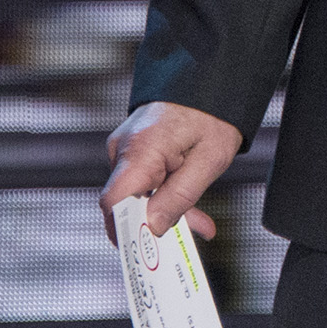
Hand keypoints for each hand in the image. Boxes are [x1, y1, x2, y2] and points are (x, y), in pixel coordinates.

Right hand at [98, 100, 242, 243]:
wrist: (211, 76)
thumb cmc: (213, 112)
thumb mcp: (210, 159)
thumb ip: (180, 195)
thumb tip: (153, 228)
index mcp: (140, 150)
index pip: (113, 202)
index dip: (124, 231)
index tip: (145, 251)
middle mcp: (124, 149)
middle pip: (127, 202)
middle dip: (157, 224)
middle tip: (194, 234)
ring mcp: (126, 147)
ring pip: (138, 194)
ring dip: (167, 210)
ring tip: (203, 224)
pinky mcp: (134, 148)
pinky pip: (143, 180)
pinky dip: (165, 194)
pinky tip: (191, 207)